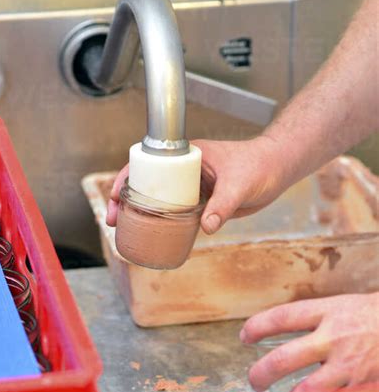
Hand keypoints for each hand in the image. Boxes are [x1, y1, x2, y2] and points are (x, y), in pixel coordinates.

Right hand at [106, 136, 285, 231]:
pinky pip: (175, 211)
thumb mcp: (240, 184)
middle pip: (146, 184)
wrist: (278, 169)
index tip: (116, 197)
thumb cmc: (260, 164)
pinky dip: (163, 222)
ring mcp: (190, 186)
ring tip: (126, 230)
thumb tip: (206, 226)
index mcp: (186, 156)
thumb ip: (223, 205)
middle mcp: (184, 170)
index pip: (146, 163)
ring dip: (141, 214)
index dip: (126, 179)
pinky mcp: (200, 201)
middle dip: (124, 200)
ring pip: (158, 200)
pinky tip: (155, 235)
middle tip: (113, 220)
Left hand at [240, 293, 378, 391]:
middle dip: (261, 373)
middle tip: (254, 379)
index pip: (281, 318)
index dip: (257, 328)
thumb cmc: (377, 317)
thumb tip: (281, 332)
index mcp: (329, 311)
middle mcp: (335, 338)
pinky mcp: (362, 386)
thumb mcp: (346, 306)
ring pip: (306, 391)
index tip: (245, 337)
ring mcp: (349, 366)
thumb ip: (317, 320)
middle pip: (283, 359)